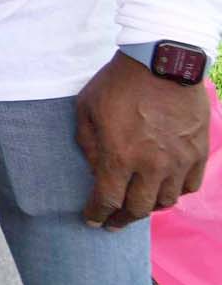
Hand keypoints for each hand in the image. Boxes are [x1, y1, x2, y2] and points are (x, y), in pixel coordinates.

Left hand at [75, 50, 210, 227]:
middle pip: (138, 208)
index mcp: (120, 156)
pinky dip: (175, 193)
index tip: (92, 220)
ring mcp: (179, 161)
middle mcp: (152, 165)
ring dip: (149, 207)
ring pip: (166, 201)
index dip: (98, 214)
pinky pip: (189, 186)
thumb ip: (88, 142)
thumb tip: (94, 169)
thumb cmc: (119, 82)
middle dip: (121, 218)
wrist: (163, 63)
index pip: (107, 200)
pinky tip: (165, 189)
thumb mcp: (87, 107)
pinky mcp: (198, 153)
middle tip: (113, 222)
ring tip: (138, 205)